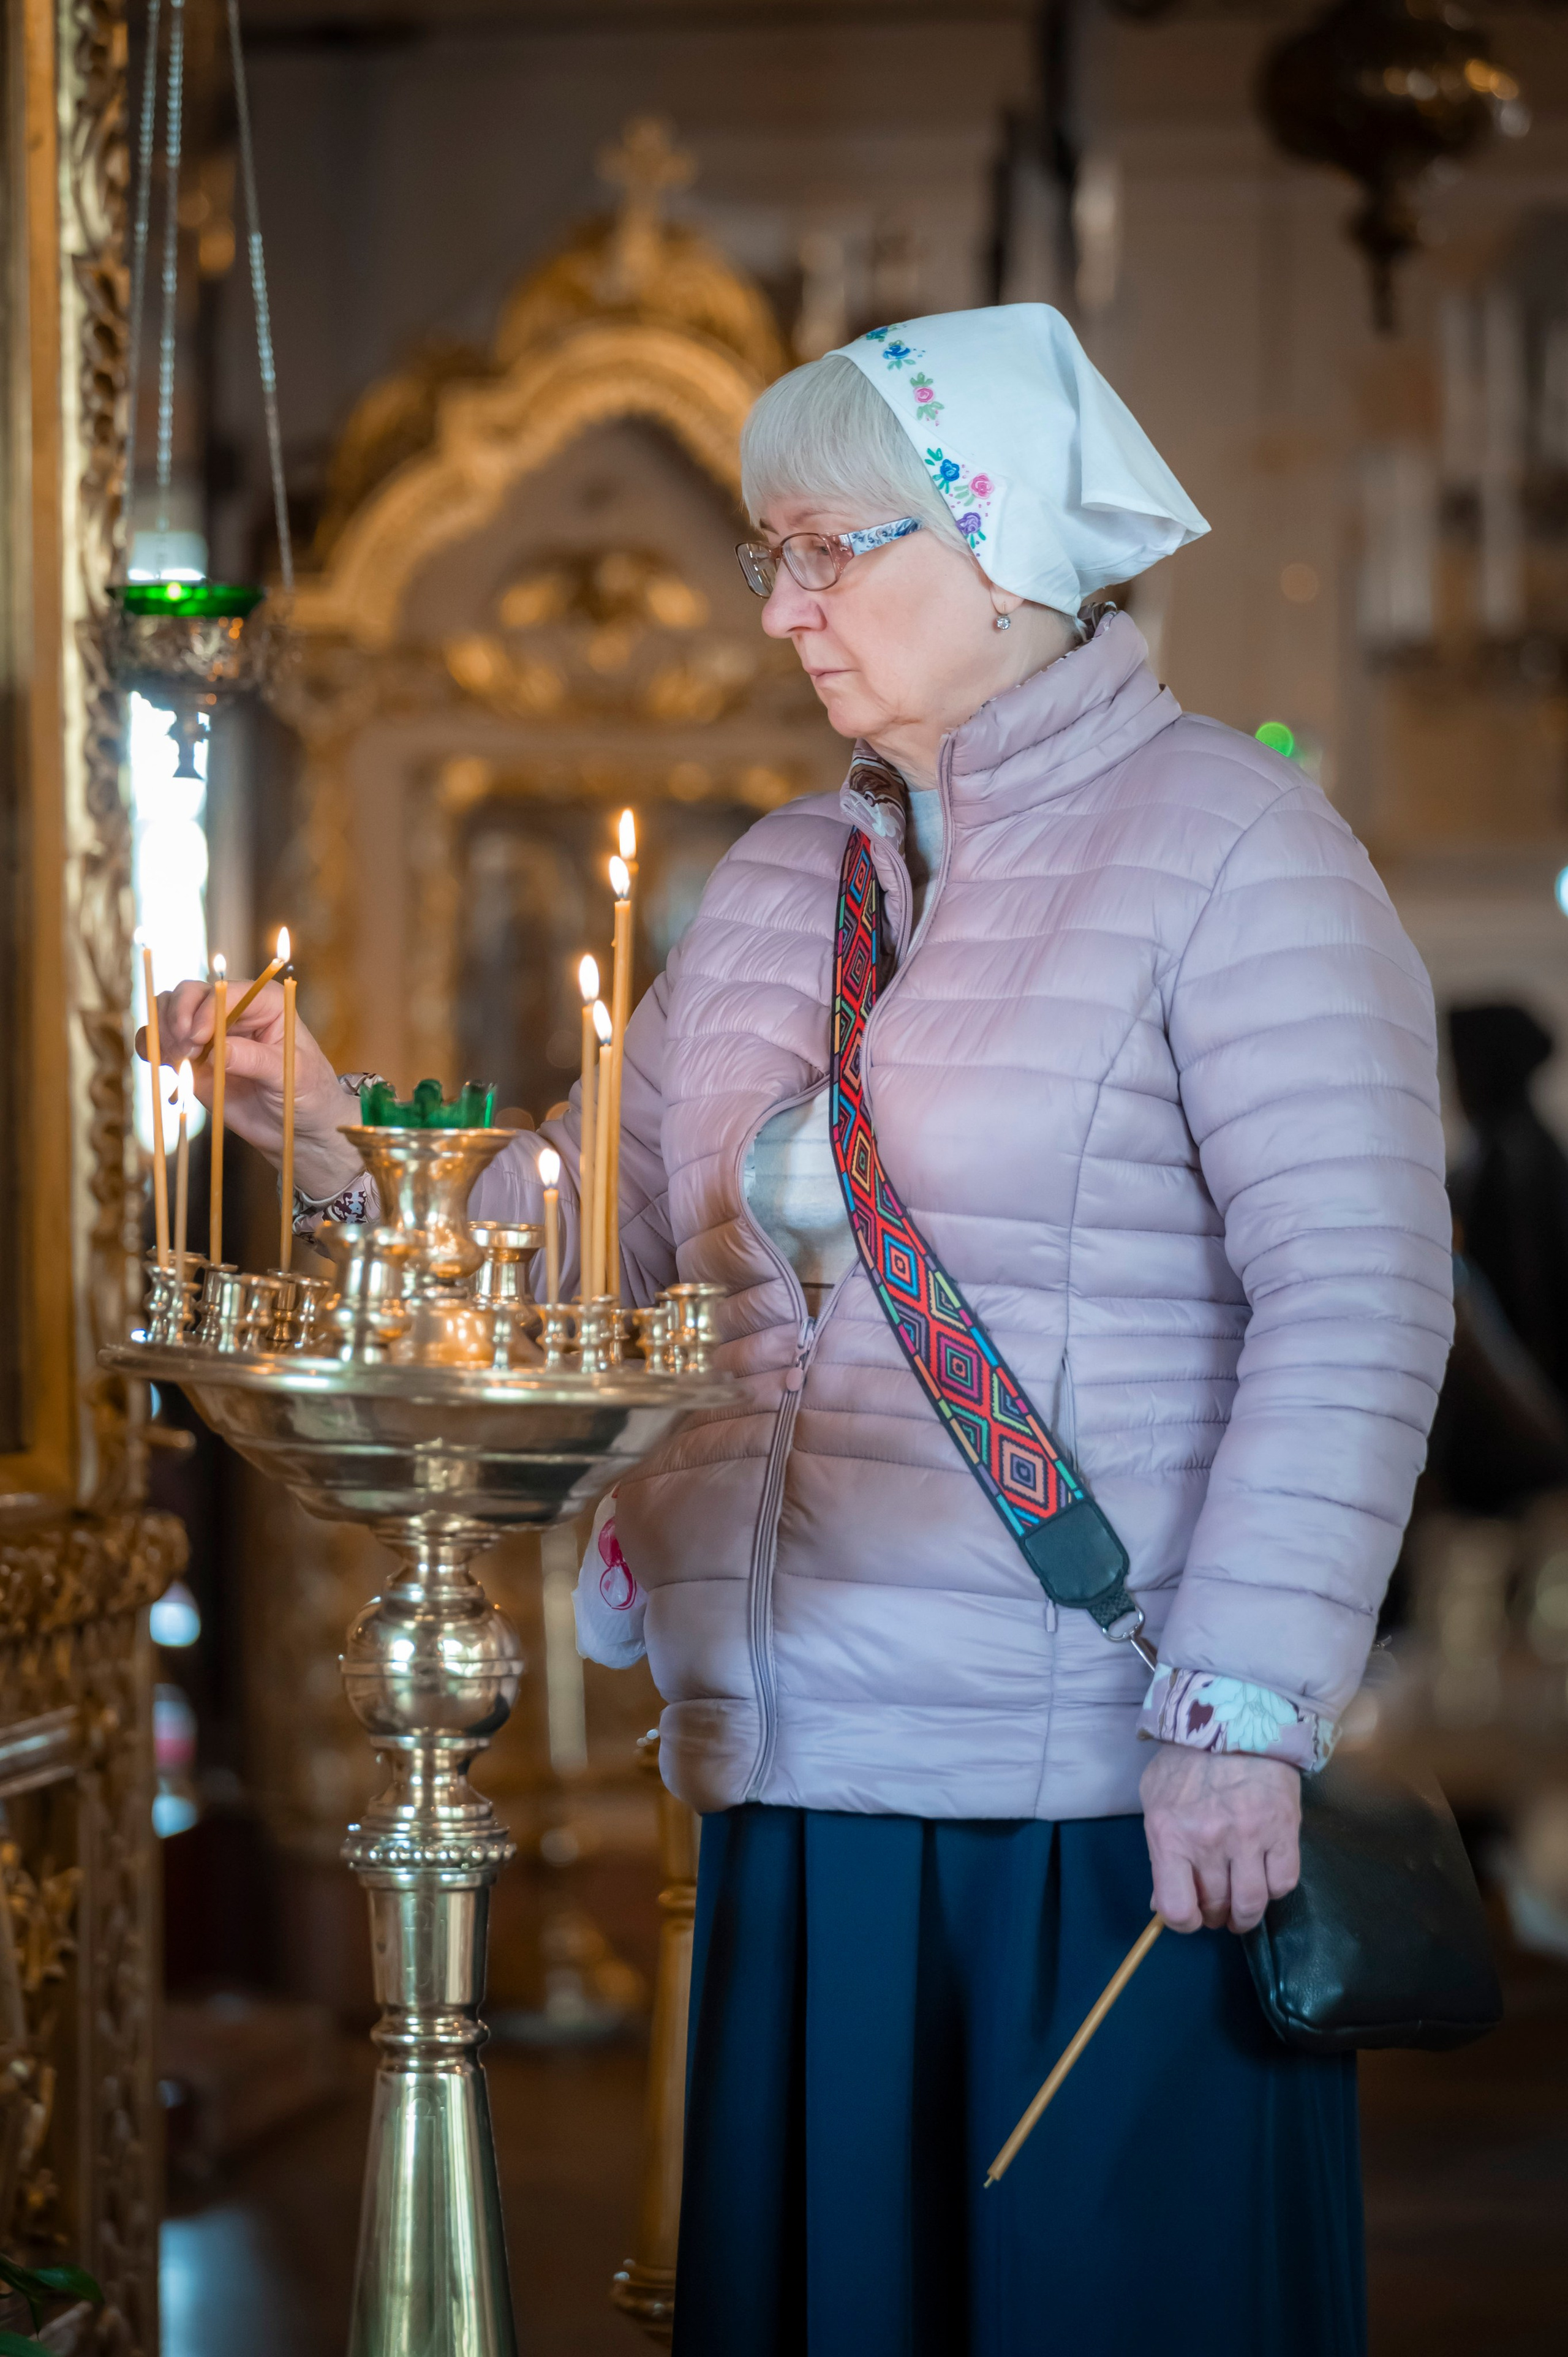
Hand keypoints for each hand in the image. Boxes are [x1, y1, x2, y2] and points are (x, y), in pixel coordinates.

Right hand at [138, 977, 364, 1201]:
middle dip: (178, 1018)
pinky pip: (159, 1040)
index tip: (197, 1039)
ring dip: (162, 1031)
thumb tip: (215, 1051)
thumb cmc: (307, 1094)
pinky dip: (151, 1046)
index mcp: (264, 1002)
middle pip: (189, 994)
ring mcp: (208, 1032)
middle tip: (184, 1052)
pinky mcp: (192, 1057)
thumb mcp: (290, 1076)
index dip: (205, 1011)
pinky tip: (163, 1064)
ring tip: (178, 1061)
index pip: (224, 992)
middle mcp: (232, 1010)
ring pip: (168, 1011)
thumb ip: (254, 1060)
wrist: (297, 1128)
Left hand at [1140, 1743, 1300, 1934]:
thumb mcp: (1156, 1800)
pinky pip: (1284, 1882)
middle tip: (1217, 1906)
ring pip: (1252, 1903)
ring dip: (1245, 1913)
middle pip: (1216, 1907)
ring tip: (1241, 1905)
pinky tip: (1264, 1877)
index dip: (1183, 1922)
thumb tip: (1162, 1902)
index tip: (1190, 1915)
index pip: (1176, 1908)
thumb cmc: (1186, 1761)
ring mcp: (1250, 1837)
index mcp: (1170, 1834)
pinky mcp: (1284, 1830)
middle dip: (1215, 1914)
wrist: (1234, 1718)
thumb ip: (1159, 1851)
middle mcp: (1209, 1841)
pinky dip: (1274, 1888)